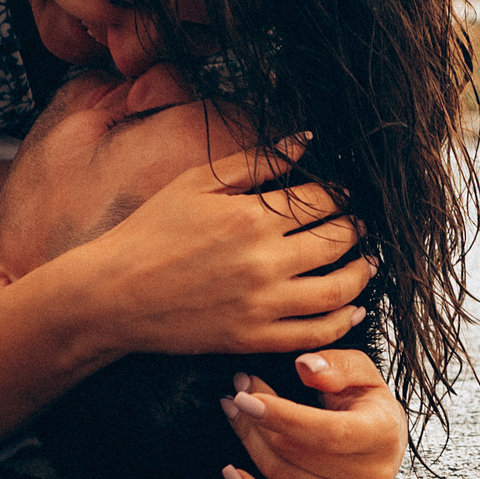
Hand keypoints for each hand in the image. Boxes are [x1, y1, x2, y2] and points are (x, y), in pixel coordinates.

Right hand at [47, 145, 373, 361]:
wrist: (112, 294)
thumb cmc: (150, 232)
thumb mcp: (197, 183)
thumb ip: (255, 162)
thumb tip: (306, 140)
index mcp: (251, 217)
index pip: (322, 200)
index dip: (341, 194)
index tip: (344, 194)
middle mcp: (264, 261)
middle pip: (337, 241)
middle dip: (356, 229)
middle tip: (361, 224)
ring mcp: (261, 304)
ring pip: (337, 290)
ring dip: (360, 273)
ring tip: (367, 263)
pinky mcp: (252, 338)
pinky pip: (313, 334)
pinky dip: (342, 322)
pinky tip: (352, 310)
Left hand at [220, 351, 407, 478]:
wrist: (387, 447)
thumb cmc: (371, 406)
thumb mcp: (364, 375)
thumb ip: (338, 366)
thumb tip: (304, 367)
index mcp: (380, 435)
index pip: (326, 431)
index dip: (283, 416)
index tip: (247, 397)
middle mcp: (368, 477)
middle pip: (295, 451)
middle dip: (258, 420)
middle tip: (238, 391)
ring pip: (281, 474)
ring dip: (250, 441)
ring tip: (235, 411)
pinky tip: (232, 473)